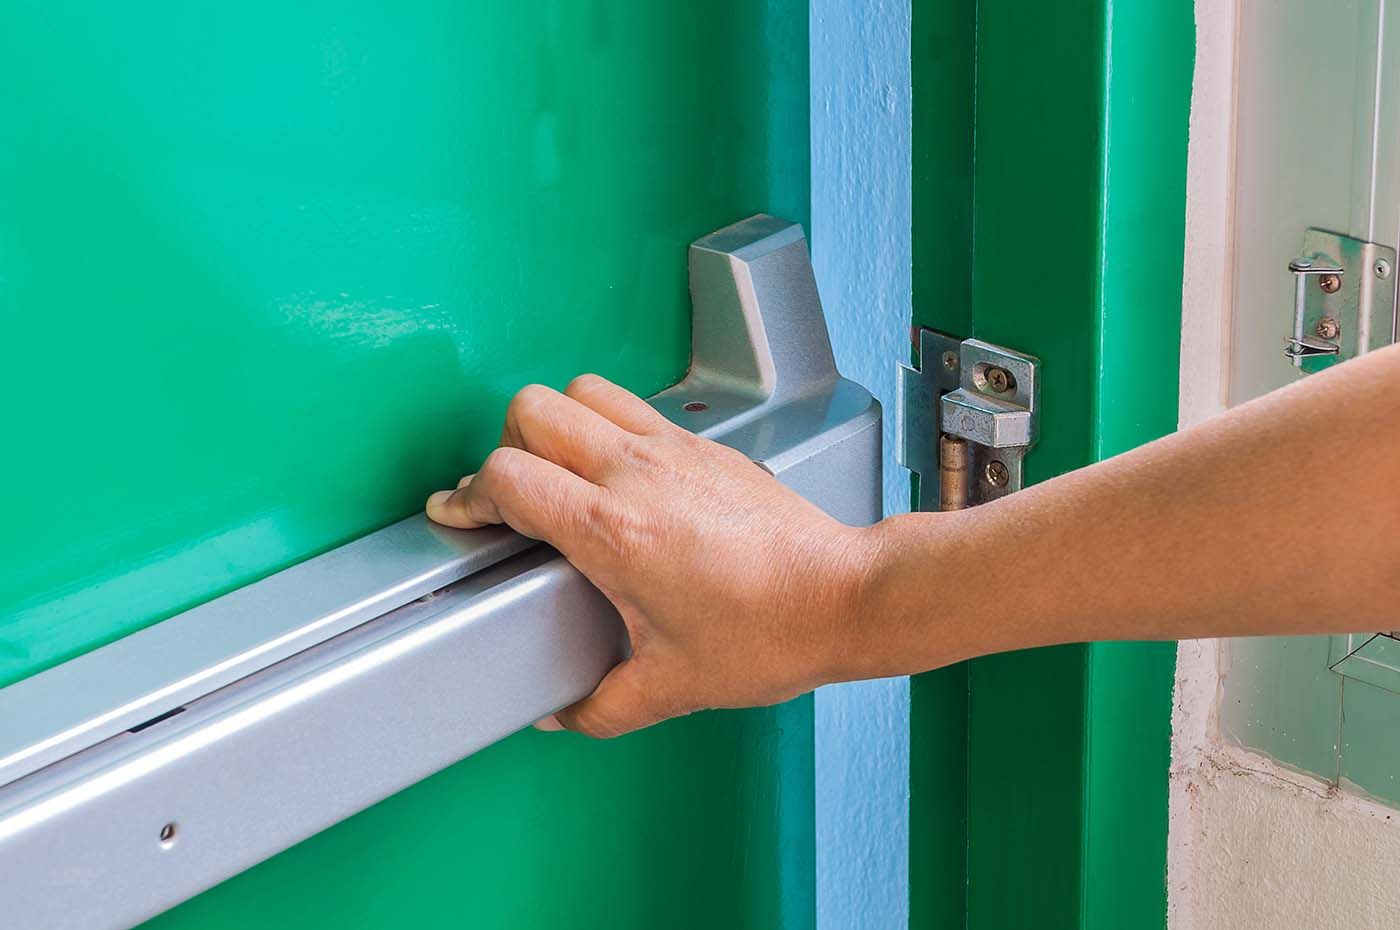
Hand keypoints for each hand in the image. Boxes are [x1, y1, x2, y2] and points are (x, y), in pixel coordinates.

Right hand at [426, 375, 876, 737]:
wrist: (845, 597)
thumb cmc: (771, 632)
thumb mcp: (672, 686)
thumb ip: (601, 705)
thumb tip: (564, 714)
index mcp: (613, 530)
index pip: (508, 477)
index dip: (468, 497)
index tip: (461, 515)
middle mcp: (638, 474)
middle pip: (532, 411)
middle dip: (504, 449)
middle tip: (512, 495)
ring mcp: (675, 450)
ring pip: (583, 391)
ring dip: (556, 423)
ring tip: (560, 470)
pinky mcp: (707, 444)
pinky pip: (634, 406)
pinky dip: (607, 424)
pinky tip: (619, 471)